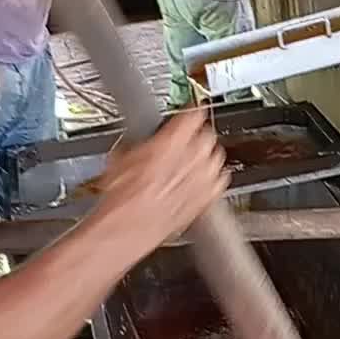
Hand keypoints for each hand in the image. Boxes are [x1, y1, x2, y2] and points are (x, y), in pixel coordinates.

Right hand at [94, 111, 227, 265]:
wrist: (126, 228)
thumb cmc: (120, 199)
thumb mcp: (120, 157)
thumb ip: (139, 143)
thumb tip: (141, 140)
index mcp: (168, 144)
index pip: (192, 117)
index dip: (193, 111)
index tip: (192, 110)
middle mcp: (188, 161)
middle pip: (208, 137)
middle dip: (200, 135)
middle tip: (191, 136)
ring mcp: (199, 182)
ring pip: (216, 158)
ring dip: (208, 156)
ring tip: (198, 157)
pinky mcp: (204, 201)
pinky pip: (220, 182)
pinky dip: (215, 178)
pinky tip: (206, 178)